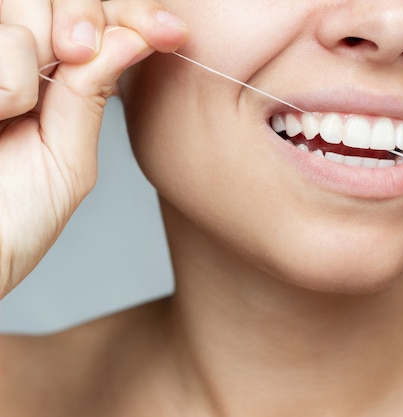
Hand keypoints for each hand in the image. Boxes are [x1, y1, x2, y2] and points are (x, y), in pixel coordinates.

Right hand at [0, 0, 187, 297]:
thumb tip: (132, 38)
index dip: (135, 16)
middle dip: (85, 16)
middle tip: (76, 53)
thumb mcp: (66, 161)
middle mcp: (10, 59)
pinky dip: (6, 84)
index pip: (99, 19)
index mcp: (50, 81)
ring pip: (25, 10)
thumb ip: (90, 97)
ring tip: (12, 112)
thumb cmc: (7, 222)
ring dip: (34, 60)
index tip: (170, 33)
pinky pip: (1, 43)